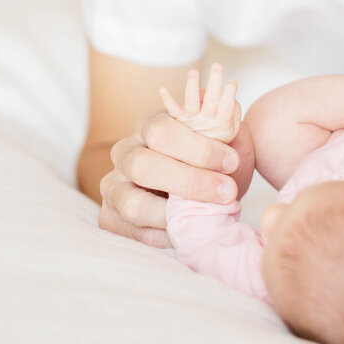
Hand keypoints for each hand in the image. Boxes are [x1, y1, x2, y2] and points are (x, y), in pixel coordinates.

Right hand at [97, 106, 248, 248]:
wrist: (195, 192)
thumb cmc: (211, 162)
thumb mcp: (224, 140)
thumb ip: (227, 125)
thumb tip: (231, 106)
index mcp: (149, 126)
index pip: (162, 131)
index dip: (198, 148)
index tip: (231, 162)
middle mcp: (125, 154)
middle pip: (143, 166)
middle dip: (190, 182)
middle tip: (226, 192)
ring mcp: (113, 188)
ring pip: (132, 205)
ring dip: (175, 215)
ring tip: (207, 217)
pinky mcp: (112, 218)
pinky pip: (133, 233)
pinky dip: (165, 237)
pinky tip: (189, 231)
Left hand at [159, 64, 241, 142]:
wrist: (200, 157)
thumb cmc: (219, 136)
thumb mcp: (234, 127)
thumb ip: (234, 110)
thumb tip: (229, 94)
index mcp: (223, 123)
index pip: (227, 106)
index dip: (230, 93)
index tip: (232, 81)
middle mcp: (207, 120)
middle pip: (212, 99)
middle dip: (215, 81)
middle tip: (217, 66)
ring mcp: (192, 120)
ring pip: (192, 101)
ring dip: (192, 85)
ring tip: (193, 72)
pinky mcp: (179, 119)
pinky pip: (172, 109)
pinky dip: (167, 99)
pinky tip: (162, 89)